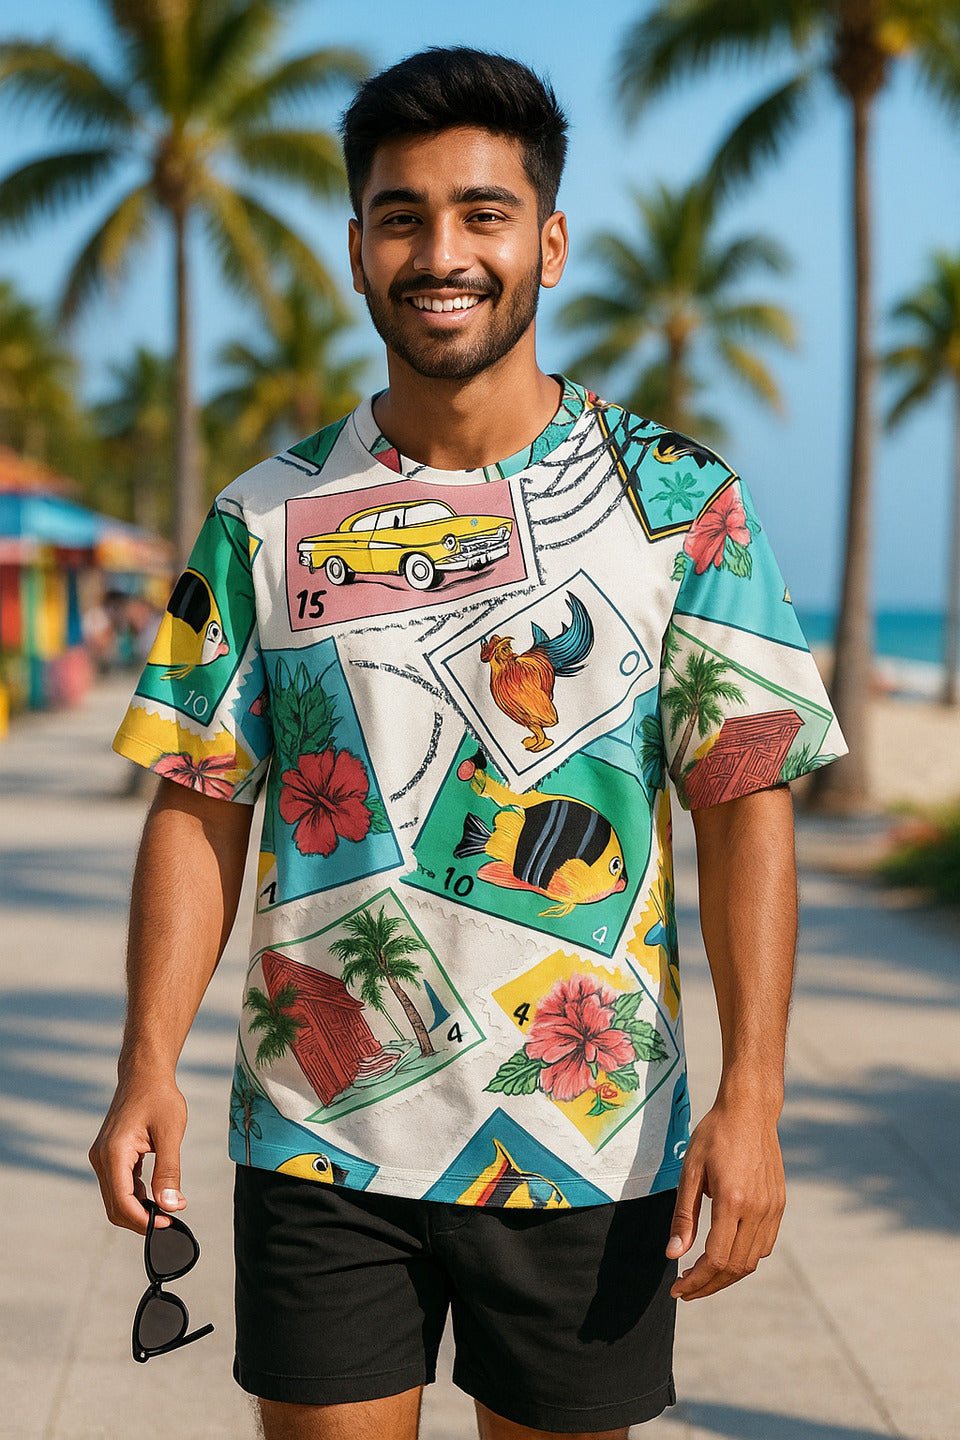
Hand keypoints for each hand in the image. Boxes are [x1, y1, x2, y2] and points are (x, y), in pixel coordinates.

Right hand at [88, 1077, 187, 1234]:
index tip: (168, 1223)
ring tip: (166, 1209)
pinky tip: (155, 1194)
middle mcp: (101, 1157)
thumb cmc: (159, 1097)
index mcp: (114, 1152)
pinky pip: (118, 1185)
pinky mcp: (109, 1155)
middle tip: (170, 1221)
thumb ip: (169, 1171)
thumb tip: (171, 1205)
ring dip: (138, 1209)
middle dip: (140, 1219)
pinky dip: (135, 1195)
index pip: (122, 1201)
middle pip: (115, 1205)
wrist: (144, 1075)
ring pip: (115, 1198)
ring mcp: (102, 1157)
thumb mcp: (170, 1133)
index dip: (144, 1219)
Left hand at [666, 1101, 784, 1299]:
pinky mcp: (780, 1205)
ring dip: (727, 1276)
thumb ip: (683, 1216)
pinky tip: (725, 1255)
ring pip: (752, 1260)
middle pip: (735, 1267)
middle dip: (708, 1285)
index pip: (716, 1259)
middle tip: (685, 1290)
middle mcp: (758, 1209)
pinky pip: (764, 1245)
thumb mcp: (690, 1171)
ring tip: (702, 1276)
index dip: (696, 1281)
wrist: (749, 1111)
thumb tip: (672, 1255)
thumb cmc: (714, 1135)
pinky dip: (744, 1259)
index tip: (677, 1289)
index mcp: (733, 1200)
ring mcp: (773, 1208)